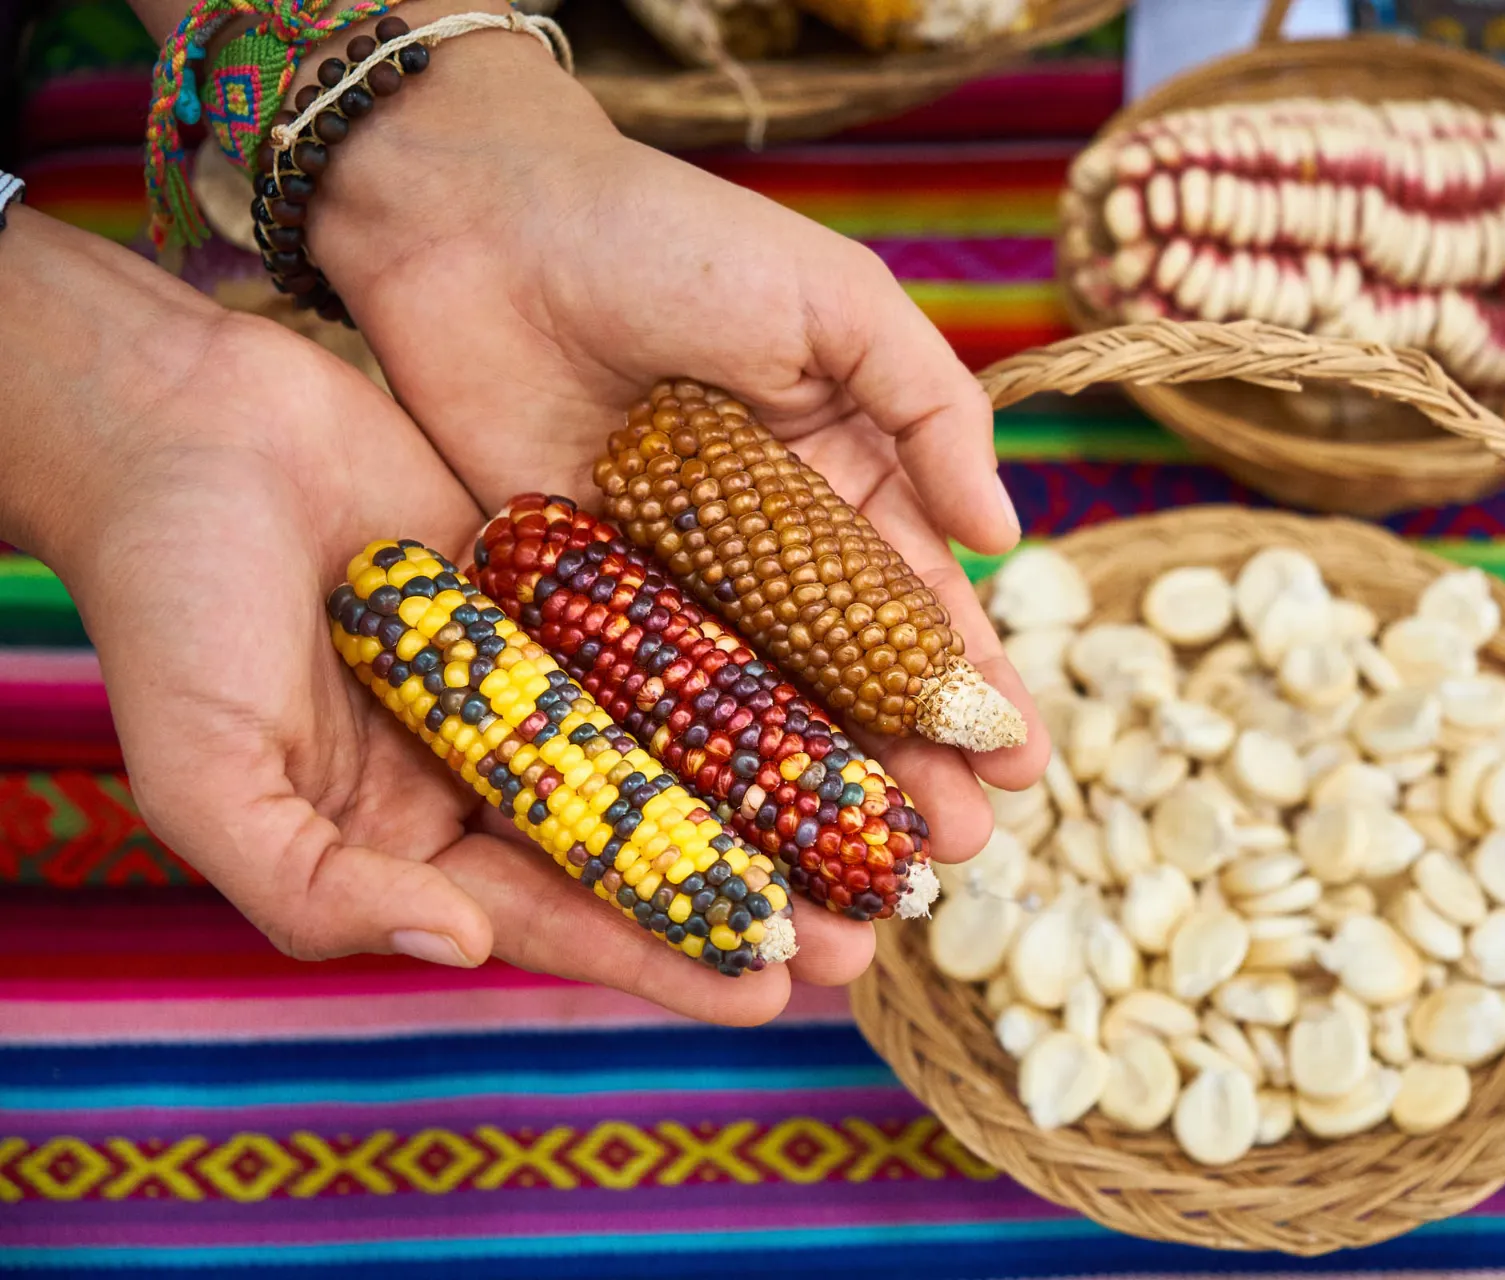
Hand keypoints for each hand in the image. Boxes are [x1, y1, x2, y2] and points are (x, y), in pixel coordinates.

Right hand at [0, 210, 870, 1022]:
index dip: (660, 955)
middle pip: (643, 848)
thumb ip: (317, 887)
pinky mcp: (566, 589)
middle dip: (750, 892)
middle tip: (861, 927)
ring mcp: (536, 679)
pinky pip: (670, 636)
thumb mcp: (209, 774)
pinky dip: (744, 670)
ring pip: (677, 750)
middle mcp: (489, 771)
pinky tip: (831, 696)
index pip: (556, 917)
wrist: (184, 425)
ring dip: (772, 793)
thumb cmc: (168, 605)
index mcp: (412, 841)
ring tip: (879, 830)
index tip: (768, 987)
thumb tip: (460, 951)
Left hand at [301, 18, 1051, 848]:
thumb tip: (1003, 536)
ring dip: (813, 794)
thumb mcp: (832, 300)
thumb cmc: (669, 238)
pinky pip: (642, 705)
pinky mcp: (575, 608)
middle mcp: (764, 549)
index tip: (1021, 763)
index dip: (971, 683)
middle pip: (849, 681)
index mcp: (841, 477)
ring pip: (757, 712)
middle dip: (909, 764)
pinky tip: (736, 842)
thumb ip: (929, 408)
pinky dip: (690, 774)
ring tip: (869, 876)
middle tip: (956, 850)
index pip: (920, 602)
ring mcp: (671, 588)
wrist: (475, 220)